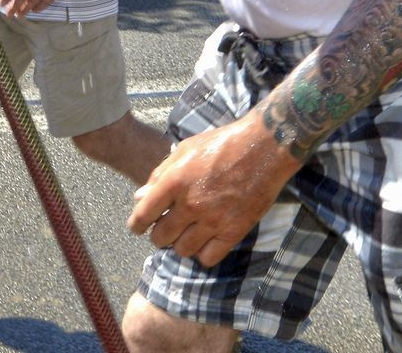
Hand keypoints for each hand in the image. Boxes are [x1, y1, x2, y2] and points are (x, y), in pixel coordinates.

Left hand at [126, 117, 301, 266]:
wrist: (264, 147)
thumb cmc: (222, 143)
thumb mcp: (184, 150)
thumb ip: (160, 175)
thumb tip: (139, 197)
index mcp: (175, 181)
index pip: (144, 214)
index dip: (136, 225)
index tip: (137, 227)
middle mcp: (191, 204)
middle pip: (161, 237)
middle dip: (159, 235)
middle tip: (166, 228)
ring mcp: (214, 220)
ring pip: (183, 250)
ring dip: (180, 245)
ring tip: (186, 235)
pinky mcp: (235, 231)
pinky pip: (209, 258)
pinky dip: (203, 254)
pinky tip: (205, 243)